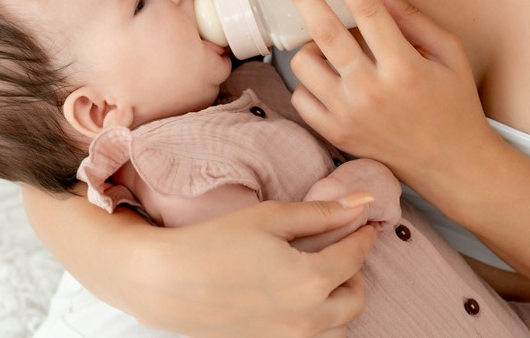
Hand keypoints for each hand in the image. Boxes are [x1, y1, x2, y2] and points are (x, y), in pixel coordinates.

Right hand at [127, 200, 376, 336]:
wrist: (165, 282)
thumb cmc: (214, 242)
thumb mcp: (270, 217)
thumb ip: (320, 213)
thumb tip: (361, 204)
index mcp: (311, 280)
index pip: (354, 257)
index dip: (362, 236)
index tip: (365, 223)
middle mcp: (307, 317)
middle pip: (355, 299)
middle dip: (354, 272)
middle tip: (340, 248)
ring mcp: (287, 337)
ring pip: (338, 326)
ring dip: (338, 301)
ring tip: (319, 275)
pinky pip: (309, 337)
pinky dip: (315, 318)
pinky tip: (294, 295)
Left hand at [266, 0, 494, 188]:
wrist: (454, 166)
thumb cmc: (454, 103)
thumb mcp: (448, 53)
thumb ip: (410, 16)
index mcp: (405, 67)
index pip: (366, 9)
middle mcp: (372, 91)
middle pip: (324, 30)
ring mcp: (349, 116)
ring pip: (303, 63)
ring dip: (310, 44)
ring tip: (330, 45)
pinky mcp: (335, 135)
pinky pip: (300, 97)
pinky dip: (308, 81)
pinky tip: (328, 75)